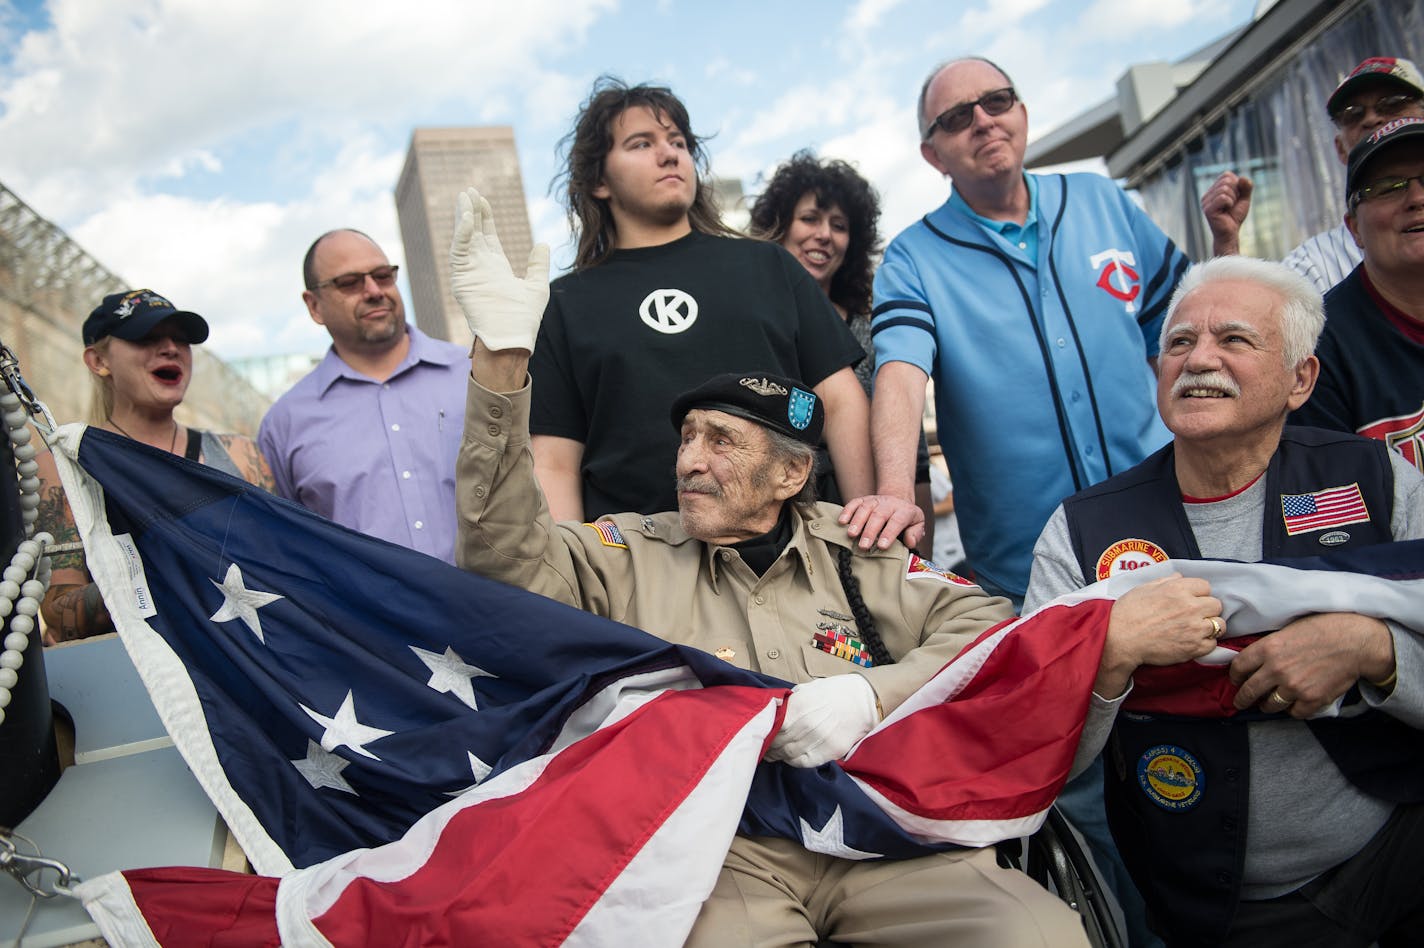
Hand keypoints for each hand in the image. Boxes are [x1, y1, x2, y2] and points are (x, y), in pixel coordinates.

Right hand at [449, 186, 550, 351]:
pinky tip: (467, 217)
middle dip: (471, 211)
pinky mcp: (462, 279)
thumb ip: (538, 264)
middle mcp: (480, 268)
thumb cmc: (524, 319)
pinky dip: (462, 234)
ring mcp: (469, 272)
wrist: (513, 338)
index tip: (483, 199)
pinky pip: (459, 251)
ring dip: (463, 217)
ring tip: (465, 197)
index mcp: (495, 268)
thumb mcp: (537, 286)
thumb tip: (543, 244)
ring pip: (463, 239)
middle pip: (473, 233)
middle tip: (468, 191)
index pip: (487, 236)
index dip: (484, 217)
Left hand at [765, 674, 879, 768]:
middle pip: (779, 742)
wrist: (864, 701)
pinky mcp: (830, 752)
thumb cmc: (834, 692)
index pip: (773, 726)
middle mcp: (808, 724)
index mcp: (800, 706)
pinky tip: (790, 757)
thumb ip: (789, 701)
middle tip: (763, 746)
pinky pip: (804, 762)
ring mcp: (820, 740)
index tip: (760, 734)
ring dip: (778, 755)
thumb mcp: (807, 689)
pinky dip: (794, 761)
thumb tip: (772, 710)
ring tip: (773, 753)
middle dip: (769, 745)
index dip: (764, 732)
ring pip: (789, 754)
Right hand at [839, 494, 924, 550]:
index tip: (882, 546)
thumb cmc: (906, 518)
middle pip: (879, 515)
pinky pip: (854, 503)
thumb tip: (910, 542)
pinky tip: (842, 521)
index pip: (897, 521)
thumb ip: (915, 534)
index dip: (889, 533)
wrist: (897, 499)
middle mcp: (889, 504)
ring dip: (857, 522)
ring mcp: (875, 500)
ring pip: (865, 508)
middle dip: (870, 531)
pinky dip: (847, 511)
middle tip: (864, 545)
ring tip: (851, 535)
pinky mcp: (863, 499)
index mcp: (904, 511)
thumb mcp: (917, 524)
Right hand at [1099, 574, 1221, 697]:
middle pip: (1216, 605)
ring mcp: (1194, 628)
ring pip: (1219, 625)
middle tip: (1193, 615)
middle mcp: (1190, 606)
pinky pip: (1213, 644)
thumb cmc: (1127, 614)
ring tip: (1195, 630)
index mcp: (1178, 589)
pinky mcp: (1194, 647)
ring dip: (1209, 627)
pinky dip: (1205, 644)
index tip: (1190, 600)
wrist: (1119, 640)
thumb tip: (1180, 578)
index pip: (1205, 586)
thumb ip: (1166, 581)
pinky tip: (1191, 642)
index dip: (1198, 594)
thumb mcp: (1144, 588)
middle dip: (1206, 609)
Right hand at [1199, 171, 1252, 255]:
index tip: (1235, 198)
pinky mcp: (1208, 209)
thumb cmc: (1235, 217)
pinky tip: (1226, 211)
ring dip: (1233, 199)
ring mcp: (1205, 202)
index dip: (1236, 184)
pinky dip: (1230, 203)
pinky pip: (1223, 198)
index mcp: (1213, 190)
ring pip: (1225, 189)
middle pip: (1226, 180)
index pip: (1226, 175)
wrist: (1230, 234)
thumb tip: (1242, 178)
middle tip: (1232, 205)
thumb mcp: (1244, 199)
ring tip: (1229, 209)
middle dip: (1235, 191)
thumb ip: (1246, 187)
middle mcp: (1207, 195)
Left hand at [1229, 613, 1393, 718]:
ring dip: (1266, 705)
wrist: (1355, 642)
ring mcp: (1293, 687)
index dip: (1235, 675)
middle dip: (1242, 698)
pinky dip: (1292, 710)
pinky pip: (1294, 713)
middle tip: (1240, 702)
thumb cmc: (1323, 629)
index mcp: (1268, 648)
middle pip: (1249, 691)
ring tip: (1267, 704)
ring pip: (1269, 705)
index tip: (1236, 679)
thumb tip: (1254, 658)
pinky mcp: (1311, 700)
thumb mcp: (1287, 629)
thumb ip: (1269, 645)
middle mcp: (1276, 669)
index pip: (1238, 667)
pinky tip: (1293, 704)